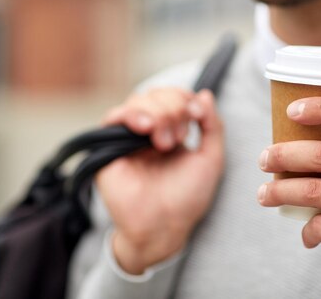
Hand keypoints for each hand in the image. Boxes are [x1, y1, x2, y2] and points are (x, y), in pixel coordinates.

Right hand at [96, 88, 223, 273]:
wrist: (164, 226)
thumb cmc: (188, 197)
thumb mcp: (211, 158)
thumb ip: (212, 125)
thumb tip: (205, 93)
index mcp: (170, 131)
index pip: (173, 97)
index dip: (185, 98)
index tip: (197, 115)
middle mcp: (147, 132)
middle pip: (156, 95)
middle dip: (173, 108)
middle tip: (180, 135)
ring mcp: (127, 138)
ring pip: (137, 101)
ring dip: (157, 113)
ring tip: (165, 141)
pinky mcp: (107, 149)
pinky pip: (113, 118)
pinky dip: (131, 114)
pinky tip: (146, 127)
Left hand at [257, 97, 320, 298]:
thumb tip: (293, 142)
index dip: (320, 107)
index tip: (292, 110)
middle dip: (282, 155)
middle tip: (264, 160)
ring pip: (312, 190)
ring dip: (279, 191)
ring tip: (263, 194)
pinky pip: (319, 225)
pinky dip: (307, 231)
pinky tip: (307, 235)